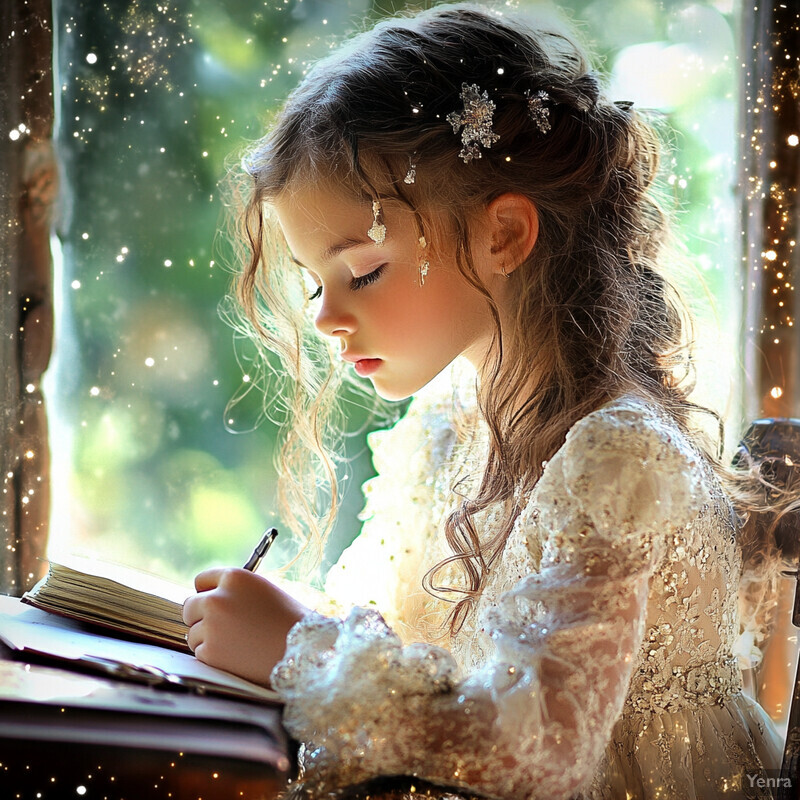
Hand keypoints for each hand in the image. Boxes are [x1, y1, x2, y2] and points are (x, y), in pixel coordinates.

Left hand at [182, 568, 310, 685]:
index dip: (207, 592)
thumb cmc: (289, 621)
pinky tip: (237, 655)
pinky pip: (200, 652)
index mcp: (234, 577)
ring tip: (237, 643)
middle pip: (190, 606)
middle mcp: (218, 598)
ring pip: (193, 632)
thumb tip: (210, 597)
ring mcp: (211, 626)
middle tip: (222, 627)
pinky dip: (213, 656)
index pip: (202, 580)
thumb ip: (236, 591)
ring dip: (208, 638)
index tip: (211, 602)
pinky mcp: (210, 652)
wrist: (302, 650)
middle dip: (201, 616)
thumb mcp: (263, 591)